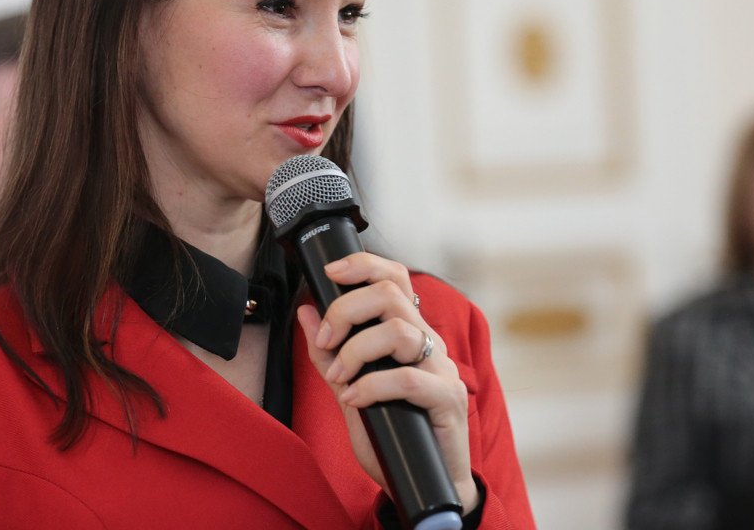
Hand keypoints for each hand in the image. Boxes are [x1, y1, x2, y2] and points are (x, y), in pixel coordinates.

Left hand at [297, 252, 478, 512]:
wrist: (425, 487)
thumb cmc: (391, 437)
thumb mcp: (348, 390)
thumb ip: (328, 353)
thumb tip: (306, 311)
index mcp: (409, 333)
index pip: (395, 278)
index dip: (364, 265)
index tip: (329, 273)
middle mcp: (428, 343)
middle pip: (392, 294)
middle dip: (347, 310)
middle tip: (325, 340)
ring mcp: (442, 369)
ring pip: (400, 331)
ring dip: (357, 350)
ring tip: (338, 377)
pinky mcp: (448, 398)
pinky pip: (409, 378)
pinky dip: (372, 386)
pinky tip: (353, 400)